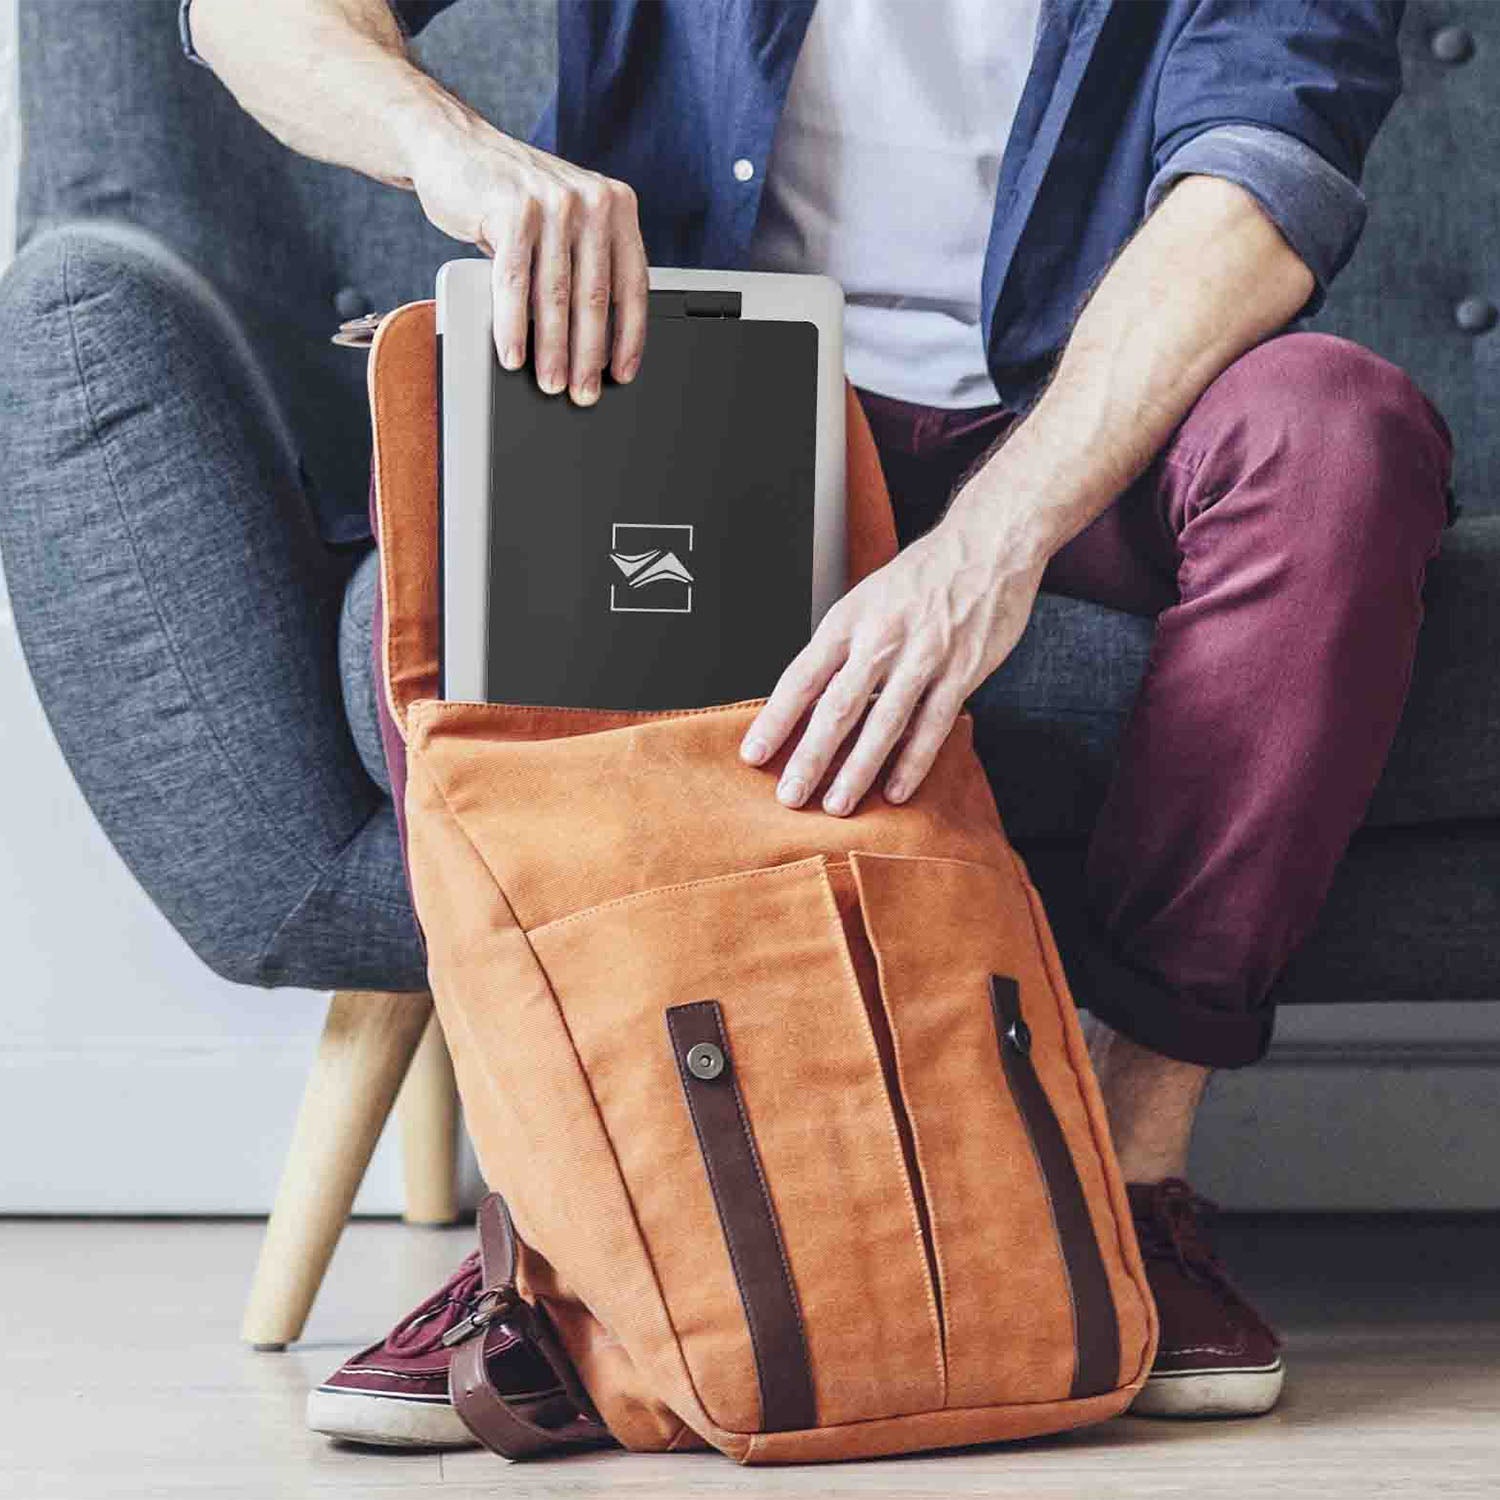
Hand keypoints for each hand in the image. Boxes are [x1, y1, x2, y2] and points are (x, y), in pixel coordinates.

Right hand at [407, 118, 648, 404]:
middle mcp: (591, 201)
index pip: (632, 284)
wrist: (455, 146)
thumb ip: (585, 263)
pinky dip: (513, 326)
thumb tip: (595, 345)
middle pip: (595, 297)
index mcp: (615, 206)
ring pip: (556, 296)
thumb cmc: (512, 198)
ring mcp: (553, 203)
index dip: (629, 337)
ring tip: (550, 383)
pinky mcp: (512, 210)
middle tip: (583, 393)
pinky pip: (514, 284)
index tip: (622, 374)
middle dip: (589, 355)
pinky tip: (512, 355)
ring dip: (553, 350)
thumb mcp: (564, 223)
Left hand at [739, 511, 1044, 814]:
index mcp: (849, 620)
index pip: (802, 677)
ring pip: (882, 724)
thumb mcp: (867, 599)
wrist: (988, 544)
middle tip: (790, 795)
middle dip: (810, 757)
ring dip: (857, 770)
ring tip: (837, 804)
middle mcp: (881, 639)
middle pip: (837, 708)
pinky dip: (912, 762)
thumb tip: (812, 695)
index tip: (754, 754)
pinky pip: (931, 726)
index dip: (776, 719)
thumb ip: (843, 646)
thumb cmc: (923, 575)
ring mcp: (922, 657)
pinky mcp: (961, 672)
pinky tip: (895, 790)